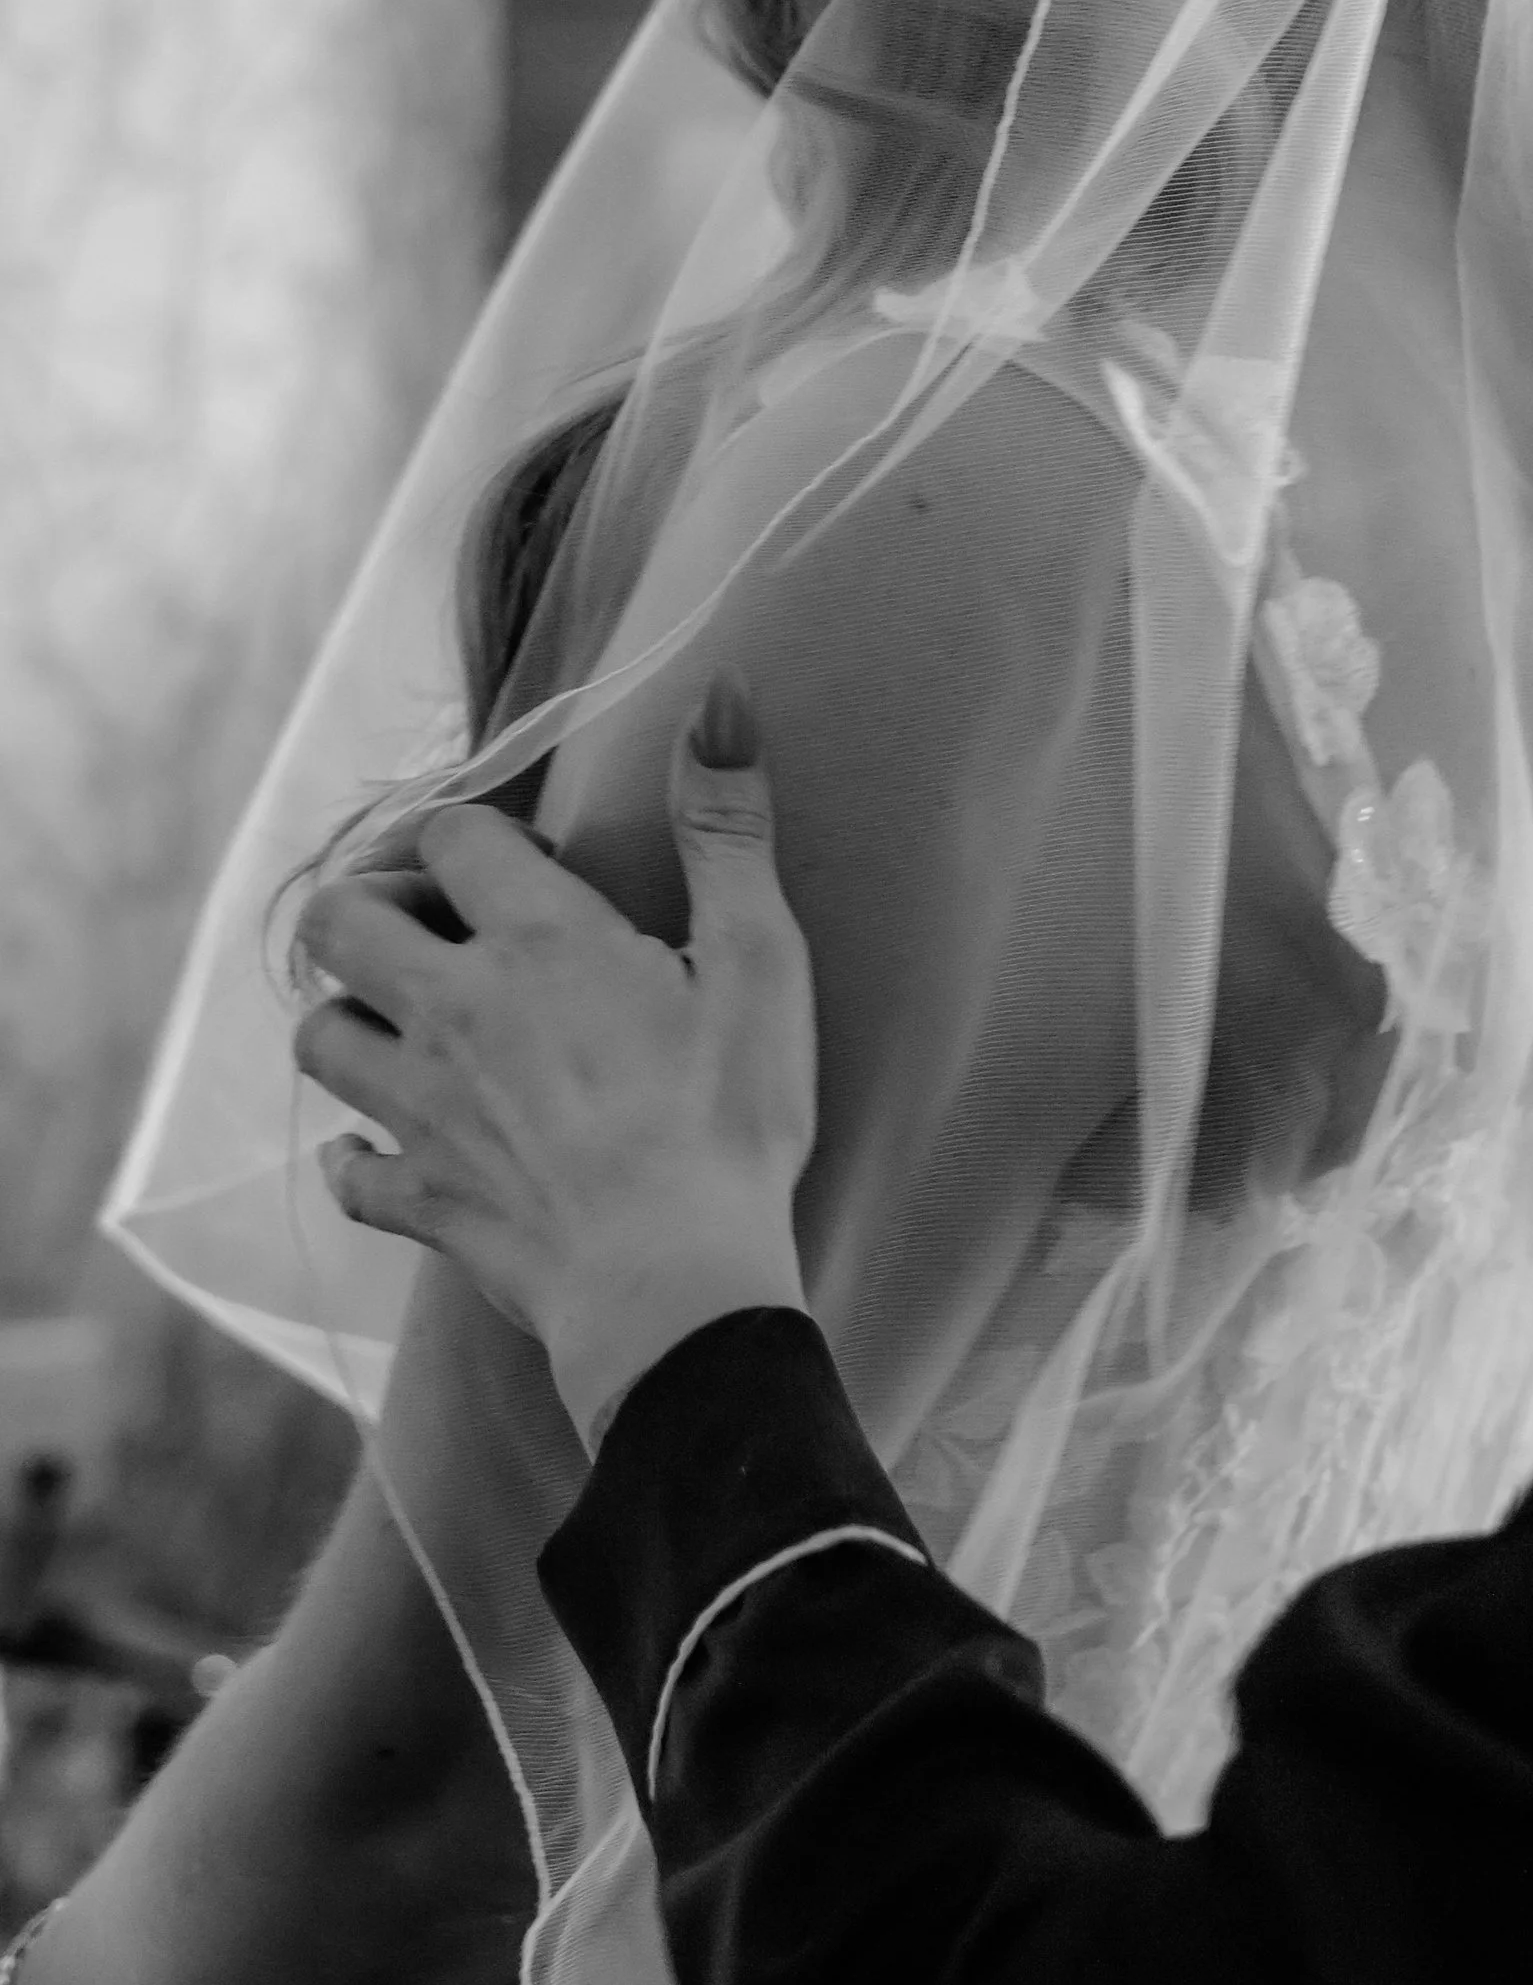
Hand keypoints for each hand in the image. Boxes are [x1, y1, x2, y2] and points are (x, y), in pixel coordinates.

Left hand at [294, 677, 817, 1446]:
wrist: (676, 1289)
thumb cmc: (730, 1122)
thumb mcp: (759, 960)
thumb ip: (728, 827)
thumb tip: (722, 696)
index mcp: (537, 943)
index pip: (455, 835)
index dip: (482, 835)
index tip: (529, 866)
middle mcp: (454, 1013)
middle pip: (341, 920)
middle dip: (372, 903)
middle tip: (436, 924)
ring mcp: (423, 1112)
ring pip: (320, 1036)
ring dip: (349, 1016)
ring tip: (407, 1022)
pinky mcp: (422, 1200)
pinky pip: (349, 1173)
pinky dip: (356, 1157)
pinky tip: (386, 1149)